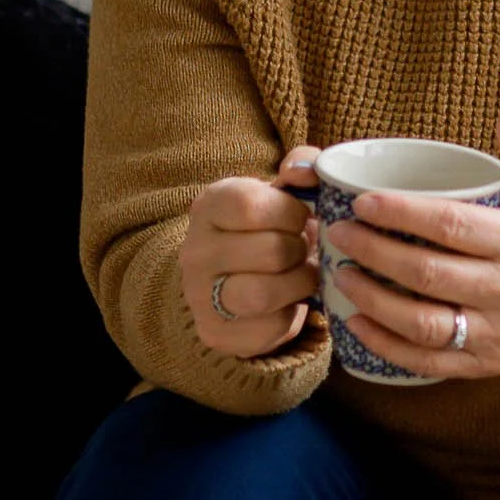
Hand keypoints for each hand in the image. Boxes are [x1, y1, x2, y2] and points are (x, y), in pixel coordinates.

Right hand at [179, 167, 320, 357]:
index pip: (252, 205)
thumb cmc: (270, 228)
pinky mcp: (215, 333)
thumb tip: (303, 171)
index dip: (291, 213)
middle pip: (271, 252)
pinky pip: (270, 328)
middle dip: (300, 251)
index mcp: (209, 205)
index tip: (298, 218)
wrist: (236, 277)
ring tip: (299, 275)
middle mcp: (194, 250)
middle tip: (300, 250)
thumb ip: (304, 166)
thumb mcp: (284, 190)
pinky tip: (286, 302)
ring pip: (264, 293)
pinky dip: (291, 315)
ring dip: (298, 283)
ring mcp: (199, 295)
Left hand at [316, 98, 499, 380]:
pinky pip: (427, 360)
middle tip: (338, 233)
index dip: (401, 214)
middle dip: (374, 252)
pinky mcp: (482, 365)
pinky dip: (386, 344)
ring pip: (423, 323)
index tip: (362, 202)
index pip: (451, 226)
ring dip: (373, 300)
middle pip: (428, 274)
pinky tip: (356, 321)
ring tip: (340, 274)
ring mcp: (496, 334)